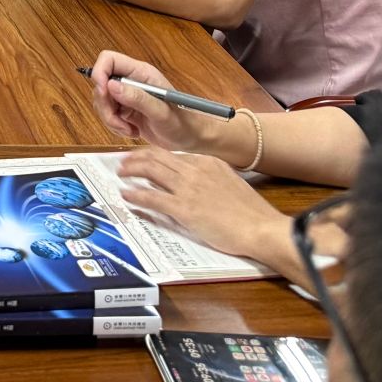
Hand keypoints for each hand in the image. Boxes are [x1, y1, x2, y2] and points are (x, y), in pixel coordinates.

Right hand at [89, 49, 218, 150]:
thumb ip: (137, 98)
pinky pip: (107, 115)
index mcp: (141, 73)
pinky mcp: (124, 110)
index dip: (100, 72)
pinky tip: (131, 131)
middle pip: (101, 83)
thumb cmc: (183, 123)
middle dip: (105, 105)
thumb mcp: (161, 112)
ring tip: (129, 129)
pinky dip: (114, 126)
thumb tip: (111, 85)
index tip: (103, 93)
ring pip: (101, 101)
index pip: (109, 60)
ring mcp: (127, 96)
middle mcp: (131, 81)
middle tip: (119, 121)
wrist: (190, 138)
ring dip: (110, 119)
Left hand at [115, 147, 292, 268]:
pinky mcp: (184, 208)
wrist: (261, 228)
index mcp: (207, 162)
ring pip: (150, 170)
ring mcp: (188, 188)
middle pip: (157, 157)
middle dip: (136, 157)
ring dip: (131, 170)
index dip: (154, 154)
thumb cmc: (250, 212)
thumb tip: (195, 180)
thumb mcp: (229, 182)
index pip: (173, 154)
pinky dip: (135, 193)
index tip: (144, 157)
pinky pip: (152, 196)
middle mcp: (195, 169)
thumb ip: (211, 176)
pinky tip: (126, 194)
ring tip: (121, 173)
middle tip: (124, 162)